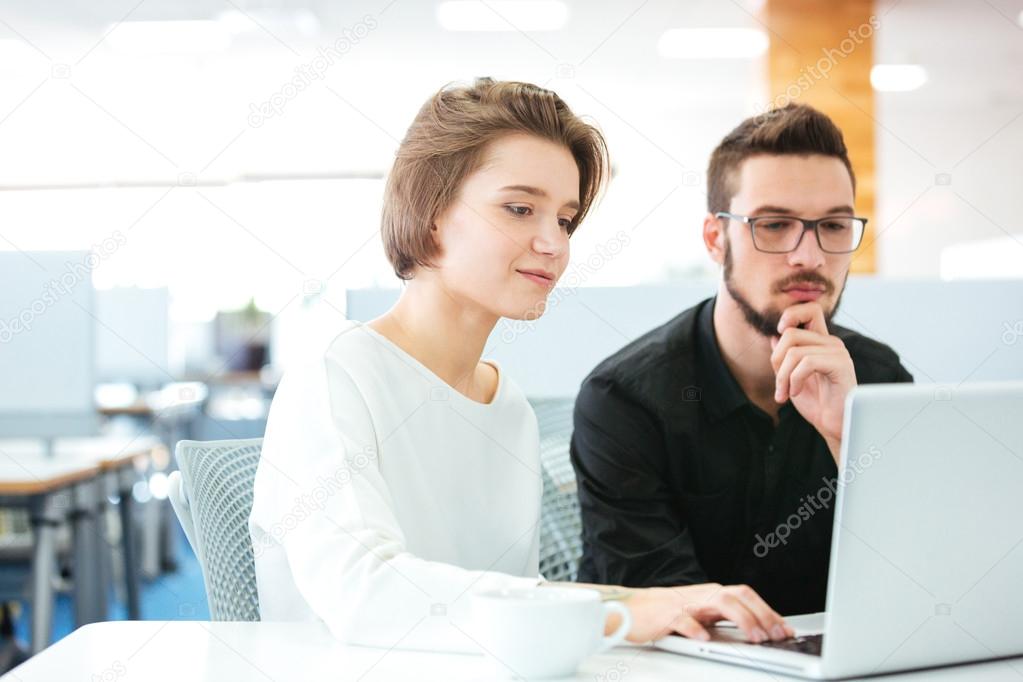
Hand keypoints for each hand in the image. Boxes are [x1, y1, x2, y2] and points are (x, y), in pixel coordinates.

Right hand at [620, 583, 793, 643]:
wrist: (633, 608)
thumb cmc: (669, 613)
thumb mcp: (702, 614)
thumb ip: (725, 619)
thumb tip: (757, 631)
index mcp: (713, 594)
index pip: (747, 597)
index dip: (769, 611)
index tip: (786, 629)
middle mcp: (704, 595)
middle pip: (739, 597)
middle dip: (762, 615)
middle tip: (776, 635)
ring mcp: (687, 604)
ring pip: (720, 603)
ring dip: (742, 620)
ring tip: (755, 638)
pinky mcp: (668, 615)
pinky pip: (684, 621)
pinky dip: (696, 629)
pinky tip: (705, 639)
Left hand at [769, 302, 855, 460]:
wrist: (834, 426)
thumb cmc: (816, 403)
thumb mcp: (791, 377)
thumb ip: (784, 357)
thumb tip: (773, 336)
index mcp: (821, 342)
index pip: (811, 309)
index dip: (791, 314)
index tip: (780, 332)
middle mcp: (831, 343)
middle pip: (791, 334)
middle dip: (776, 361)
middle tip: (778, 385)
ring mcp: (838, 353)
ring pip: (794, 351)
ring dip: (782, 377)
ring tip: (784, 394)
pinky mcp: (841, 365)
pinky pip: (806, 362)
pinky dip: (793, 380)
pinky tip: (795, 393)